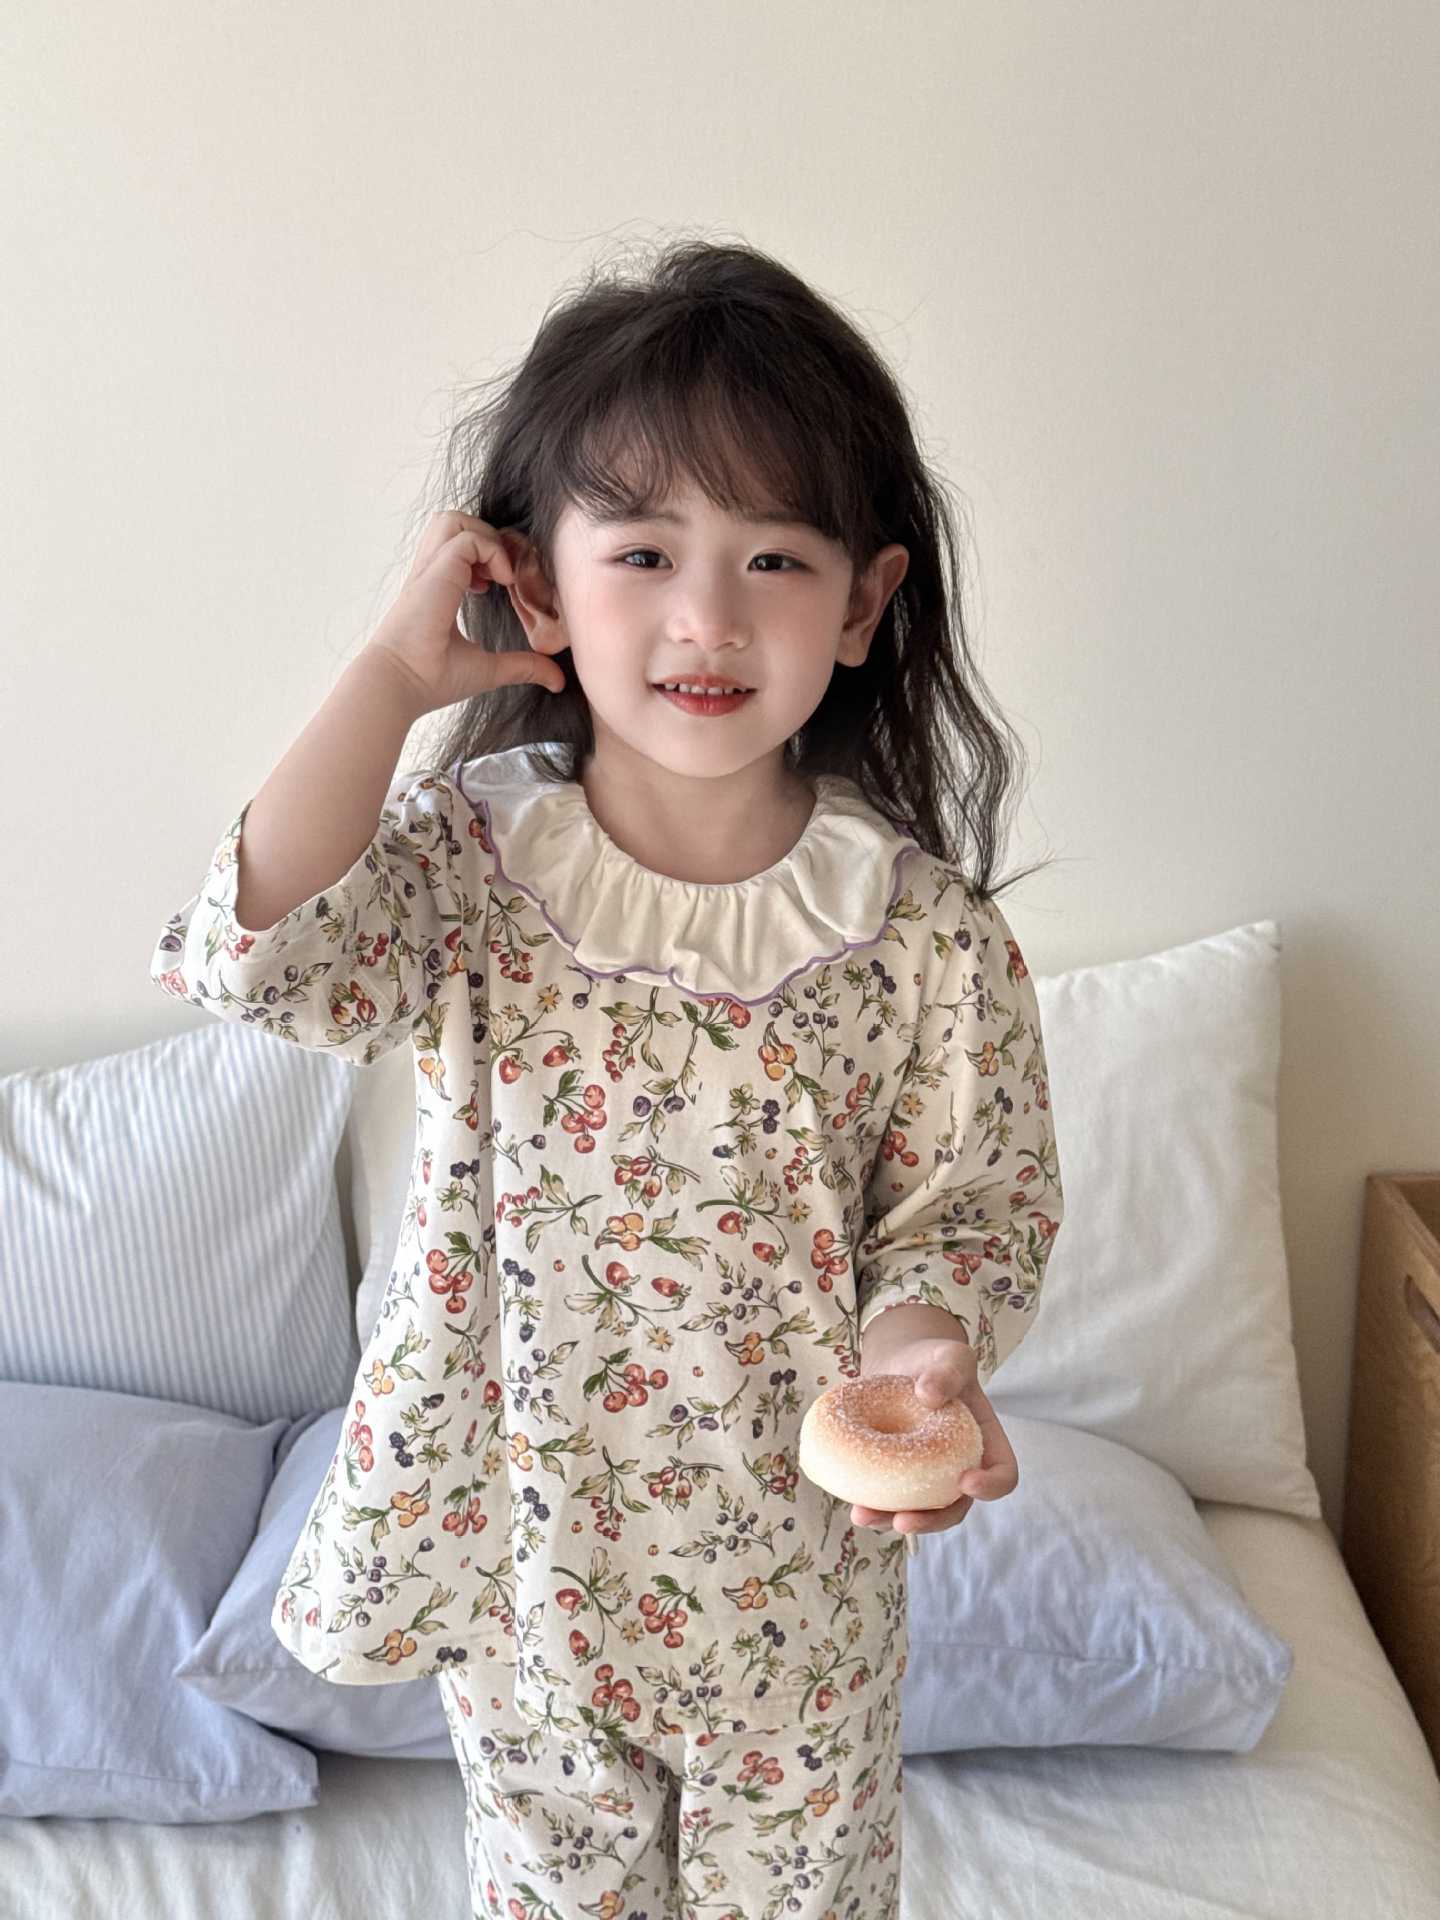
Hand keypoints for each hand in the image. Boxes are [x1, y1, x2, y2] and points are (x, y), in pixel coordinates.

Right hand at [366, 510, 565, 714]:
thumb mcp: (488, 668)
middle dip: (486, 537)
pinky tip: (502, 580)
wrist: (402, 685)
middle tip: (503, 573)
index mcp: (436, 588)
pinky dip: (491, 552)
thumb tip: (556, 680)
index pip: (458, 546)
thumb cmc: (431, 678)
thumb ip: (522, 666)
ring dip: (485, 538)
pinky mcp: (435, 573)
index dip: (486, 555)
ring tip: (500, 573)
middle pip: (453, 522)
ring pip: (453, 519)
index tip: (501, 585)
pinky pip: (467, 539)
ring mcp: (430, 570)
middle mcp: (430, 573)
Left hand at [850, 1337, 1018, 1538]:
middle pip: (956, 1507)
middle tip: (905, 1521)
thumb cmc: (935, 1360)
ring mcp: (927, 1475)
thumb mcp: (950, 1356)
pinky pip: (889, 1497)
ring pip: (918, 1510)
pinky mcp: (896, 1474)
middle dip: (932, 1521)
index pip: (1002, 1473)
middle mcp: (958, 1466)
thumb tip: (928, 1394)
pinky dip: (872, 1504)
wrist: (900, 1362)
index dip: (990, 1485)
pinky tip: (853, 1504)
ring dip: (892, 1520)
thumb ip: (947, 1371)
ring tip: (864, 1517)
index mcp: (984, 1442)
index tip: (966, 1481)